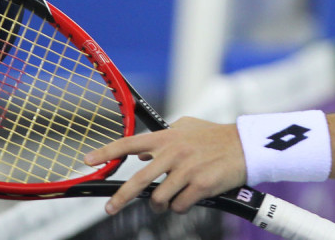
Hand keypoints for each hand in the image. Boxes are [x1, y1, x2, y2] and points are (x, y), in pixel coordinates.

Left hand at [84, 117, 245, 214]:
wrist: (246, 146)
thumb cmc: (215, 137)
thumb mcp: (187, 128)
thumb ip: (164, 137)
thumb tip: (140, 156)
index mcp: (168, 137)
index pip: (130, 143)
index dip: (107, 151)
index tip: (89, 160)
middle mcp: (174, 152)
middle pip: (139, 180)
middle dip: (121, 197)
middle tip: (110, 207)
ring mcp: (187, 170)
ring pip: (160, 198)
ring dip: (162, 203)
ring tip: (171, 197)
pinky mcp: (200, 185)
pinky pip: (179, 206)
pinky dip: (181, 205)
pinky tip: (191, 197)